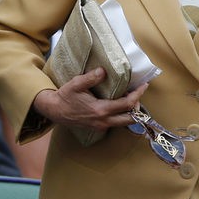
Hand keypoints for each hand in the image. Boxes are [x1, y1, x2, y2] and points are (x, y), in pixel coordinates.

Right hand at [33, 68, 148, 134]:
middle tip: (138, 93)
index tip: (144, 85)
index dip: (138, 95)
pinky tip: (119, 104)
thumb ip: (91, 77)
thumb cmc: (65, 96)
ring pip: (123, 123)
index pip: (127, 104)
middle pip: (130, 119)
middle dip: (138, 107)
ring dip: (130, 112)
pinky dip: (121, 114)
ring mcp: (100, 126)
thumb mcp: (76, 84)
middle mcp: (103, 121)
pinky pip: (115, 123)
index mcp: (100, 110)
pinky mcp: (98, 127)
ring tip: (130, 97)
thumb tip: (104, 71)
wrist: (54, 111)